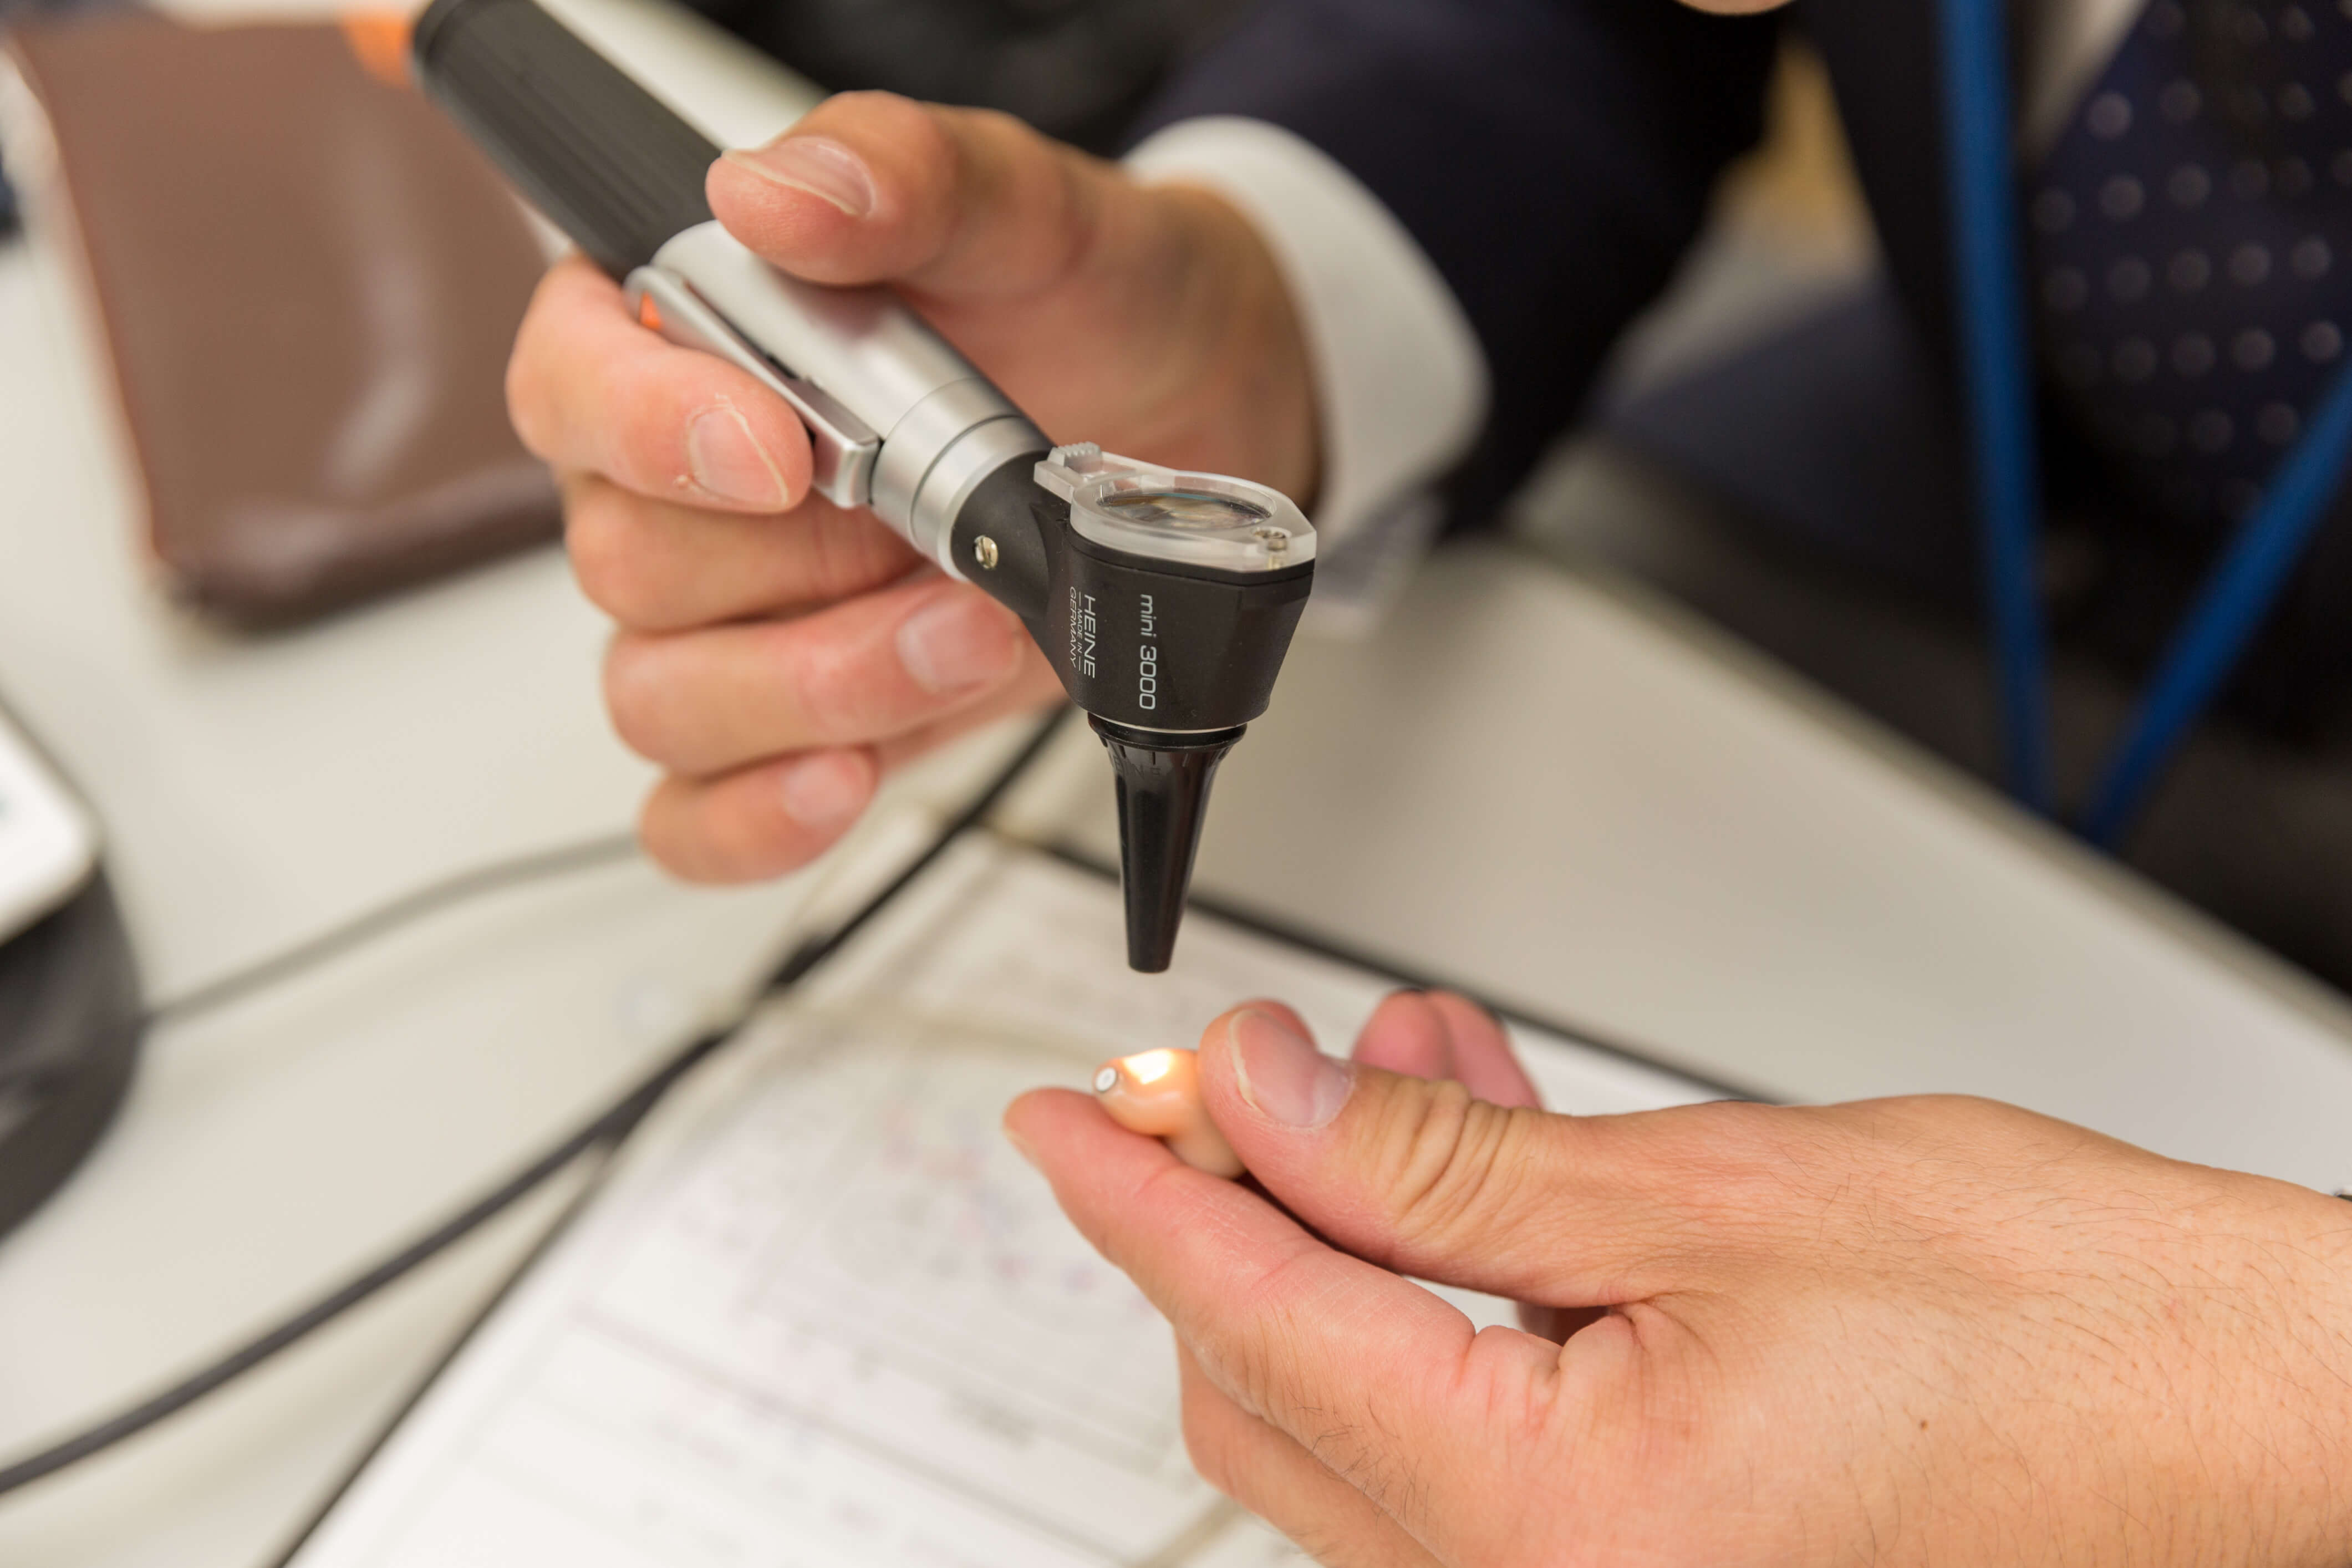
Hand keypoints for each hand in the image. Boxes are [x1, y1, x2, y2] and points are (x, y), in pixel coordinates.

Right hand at [505, 93, 1317, 879]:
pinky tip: (842, 784)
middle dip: (791, 578)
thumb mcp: (1029, 208)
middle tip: (942, 545)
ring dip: (815, 692)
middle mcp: (692, 481)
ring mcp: (747, 612)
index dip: (647, 426)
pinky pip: (698, 812)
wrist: (1209, 412)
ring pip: (666, 698)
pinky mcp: (809, 717)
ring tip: (962, 642)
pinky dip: (756, 820)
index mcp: (697, 331)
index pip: (570, 380)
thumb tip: (775, 192)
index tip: (776, 451)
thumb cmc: (1096, 300)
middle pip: (627, 564)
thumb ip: (904, 175)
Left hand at [1006, 996, 2351, 1566]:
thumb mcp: (1704, 1196)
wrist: (2227, 1407)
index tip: (1060, 1117)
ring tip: (1372, 1071)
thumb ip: (1439, 1163)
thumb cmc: (2050, 1326)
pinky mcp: (1637, 1550)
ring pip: (1359, 1392)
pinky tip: (1460, 1148)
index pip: (1257, 1324)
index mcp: (1556, 1528)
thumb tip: (1263, 1094)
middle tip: (1226, 1069)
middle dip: (1236, 1201)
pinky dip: (1438, 1278)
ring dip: (1348, 1221)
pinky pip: (1462, 1412)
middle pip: (1279, 1377)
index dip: (1140, 1193)